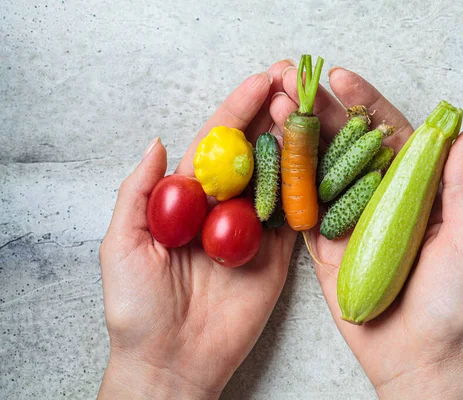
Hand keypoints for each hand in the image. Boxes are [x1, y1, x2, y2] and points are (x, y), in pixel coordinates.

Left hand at [98, 60, 297, 398]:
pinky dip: (308, 192)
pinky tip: (320, 162)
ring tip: (311, 115)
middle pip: (252, 155)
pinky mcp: (277, 258)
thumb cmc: (136, 308)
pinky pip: (294, 221)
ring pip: (278, 181)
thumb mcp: (121, 245)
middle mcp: (223, 210)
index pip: (215, 146)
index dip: (237, 111)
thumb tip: (156, 142)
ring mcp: (253, 233)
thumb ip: (138, 193)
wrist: (171, 362)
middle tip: (296, 88)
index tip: (261, 82)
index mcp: (187, 201)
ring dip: (295, 147)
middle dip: (273, 118)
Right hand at [270, 66, 462, 398]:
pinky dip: (287, 182)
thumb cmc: (453, 302)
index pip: (390, 135)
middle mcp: (380, 198)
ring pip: (321, 170)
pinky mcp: (324, 245)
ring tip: (276, 108)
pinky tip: (270, 153)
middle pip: (348, 146)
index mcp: (416, 190)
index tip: (342, 78)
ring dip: (299, 138)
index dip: (366, 103)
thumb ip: (459, 186)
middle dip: (322, 113)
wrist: (417, 356)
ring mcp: (348, 219)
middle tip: (294, 84)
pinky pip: (303, 209)